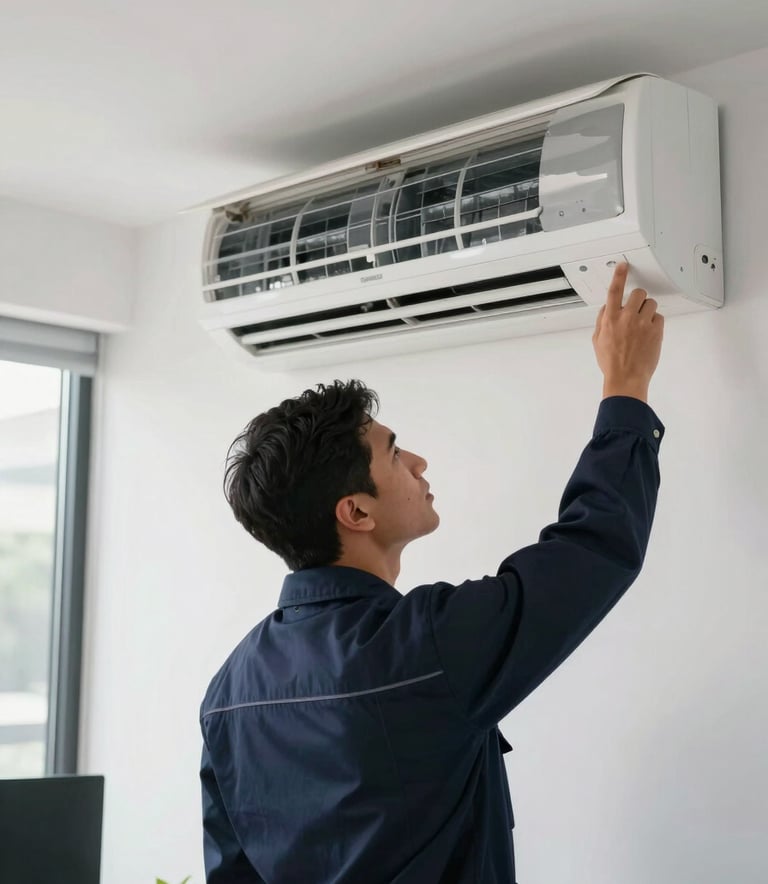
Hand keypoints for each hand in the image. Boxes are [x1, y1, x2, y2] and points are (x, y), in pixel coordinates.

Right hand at [592, 263, 663, 402]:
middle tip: (637, 309)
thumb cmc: (611, 362)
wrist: (626, 378)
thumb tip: (606, 309)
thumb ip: (602, 321)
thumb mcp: (597, 340)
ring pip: (651, 303)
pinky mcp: (656, 331)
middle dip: (638, 299)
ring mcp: (643, 324)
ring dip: (647, 310)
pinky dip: (655, 322)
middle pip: (638, 293)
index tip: (623, 266)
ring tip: (643, 324)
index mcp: (610, 319)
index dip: (619, 276)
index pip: (614, 291)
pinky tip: (649, 333)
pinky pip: (659, 317)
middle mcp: (626, 318)